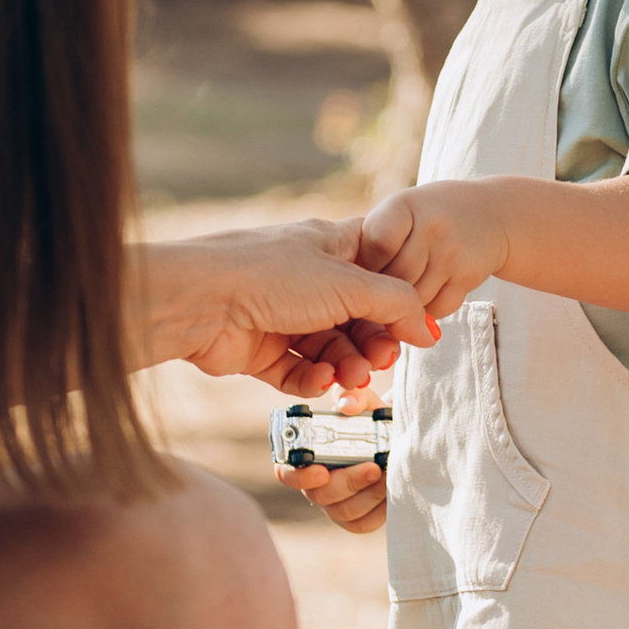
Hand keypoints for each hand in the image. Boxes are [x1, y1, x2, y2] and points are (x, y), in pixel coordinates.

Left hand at [138, 219, 437, 399]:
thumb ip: (397, 304)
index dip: (400, 299)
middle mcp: (308, 280)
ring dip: (347, 365)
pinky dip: (314, 379)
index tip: (416, 327)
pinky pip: (300, 370)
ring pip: (331, 349)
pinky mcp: (262, 350)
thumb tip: (429, 328)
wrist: (199, 300)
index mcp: (330, 247)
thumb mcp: (349, 284)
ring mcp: (284, 316)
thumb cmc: (271, 275)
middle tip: (382, 362)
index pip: (380, 270)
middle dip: (374, 343)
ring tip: (352, 378)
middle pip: (358, 318)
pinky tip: (320, 380)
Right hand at [273, 388, 387, 535]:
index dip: (297, 477)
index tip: (321, 471)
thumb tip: (347, 406)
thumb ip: (352, 397)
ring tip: (390, 473)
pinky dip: (379, 510)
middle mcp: (316, 483)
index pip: (286, 472)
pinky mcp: (357, 519)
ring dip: (369, 494)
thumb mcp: (363, 401)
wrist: (395, 435)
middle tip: (373, 467)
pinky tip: (393, 490)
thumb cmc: (371, 417)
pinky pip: (362, 524)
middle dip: (348, 483)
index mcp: (307, 455)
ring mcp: (336, 504)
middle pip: (319, 496)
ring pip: (343, 512)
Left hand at [357, 181, 510, 324]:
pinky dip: (428, 311)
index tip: (365, 272)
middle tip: (383, 291)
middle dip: (385, 291)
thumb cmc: (425, 218)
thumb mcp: (398, 213)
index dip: (366, 266)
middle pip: (396, 278)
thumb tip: (344, 288)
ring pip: (415, 299)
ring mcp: (453, 250)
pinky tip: (428, 293)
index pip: (376, 245)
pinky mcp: (470, 274)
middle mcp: (431, 224)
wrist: (489, 213)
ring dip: (406, 305)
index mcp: (403, 206)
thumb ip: (370, 241)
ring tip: (406, 291)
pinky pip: (438, 309)